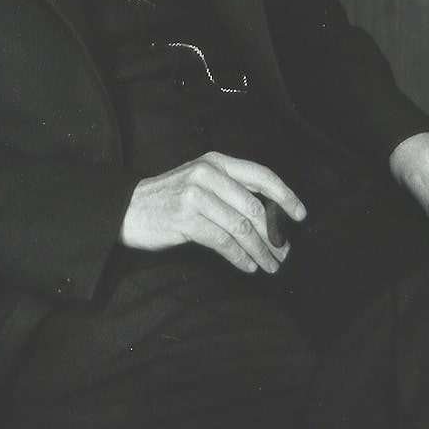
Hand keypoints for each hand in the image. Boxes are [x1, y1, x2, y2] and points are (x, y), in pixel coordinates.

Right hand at [119, 151, 306, 273]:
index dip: (285, 196)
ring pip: (241, 226)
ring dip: (260, 250)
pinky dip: (240, 257)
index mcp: (216, 161)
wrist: (128, 208)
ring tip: (270, 265)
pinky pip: (223, 241)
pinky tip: (248, 266)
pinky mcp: (186, 218)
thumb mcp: (201, 181)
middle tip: (284, 253)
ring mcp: (196, 194)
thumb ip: (231, 189)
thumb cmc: (170, 198)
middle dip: (274, 234)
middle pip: (254, 206)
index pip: (261, 175)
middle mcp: (208, 173)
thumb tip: (270, 213)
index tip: (300, 215)